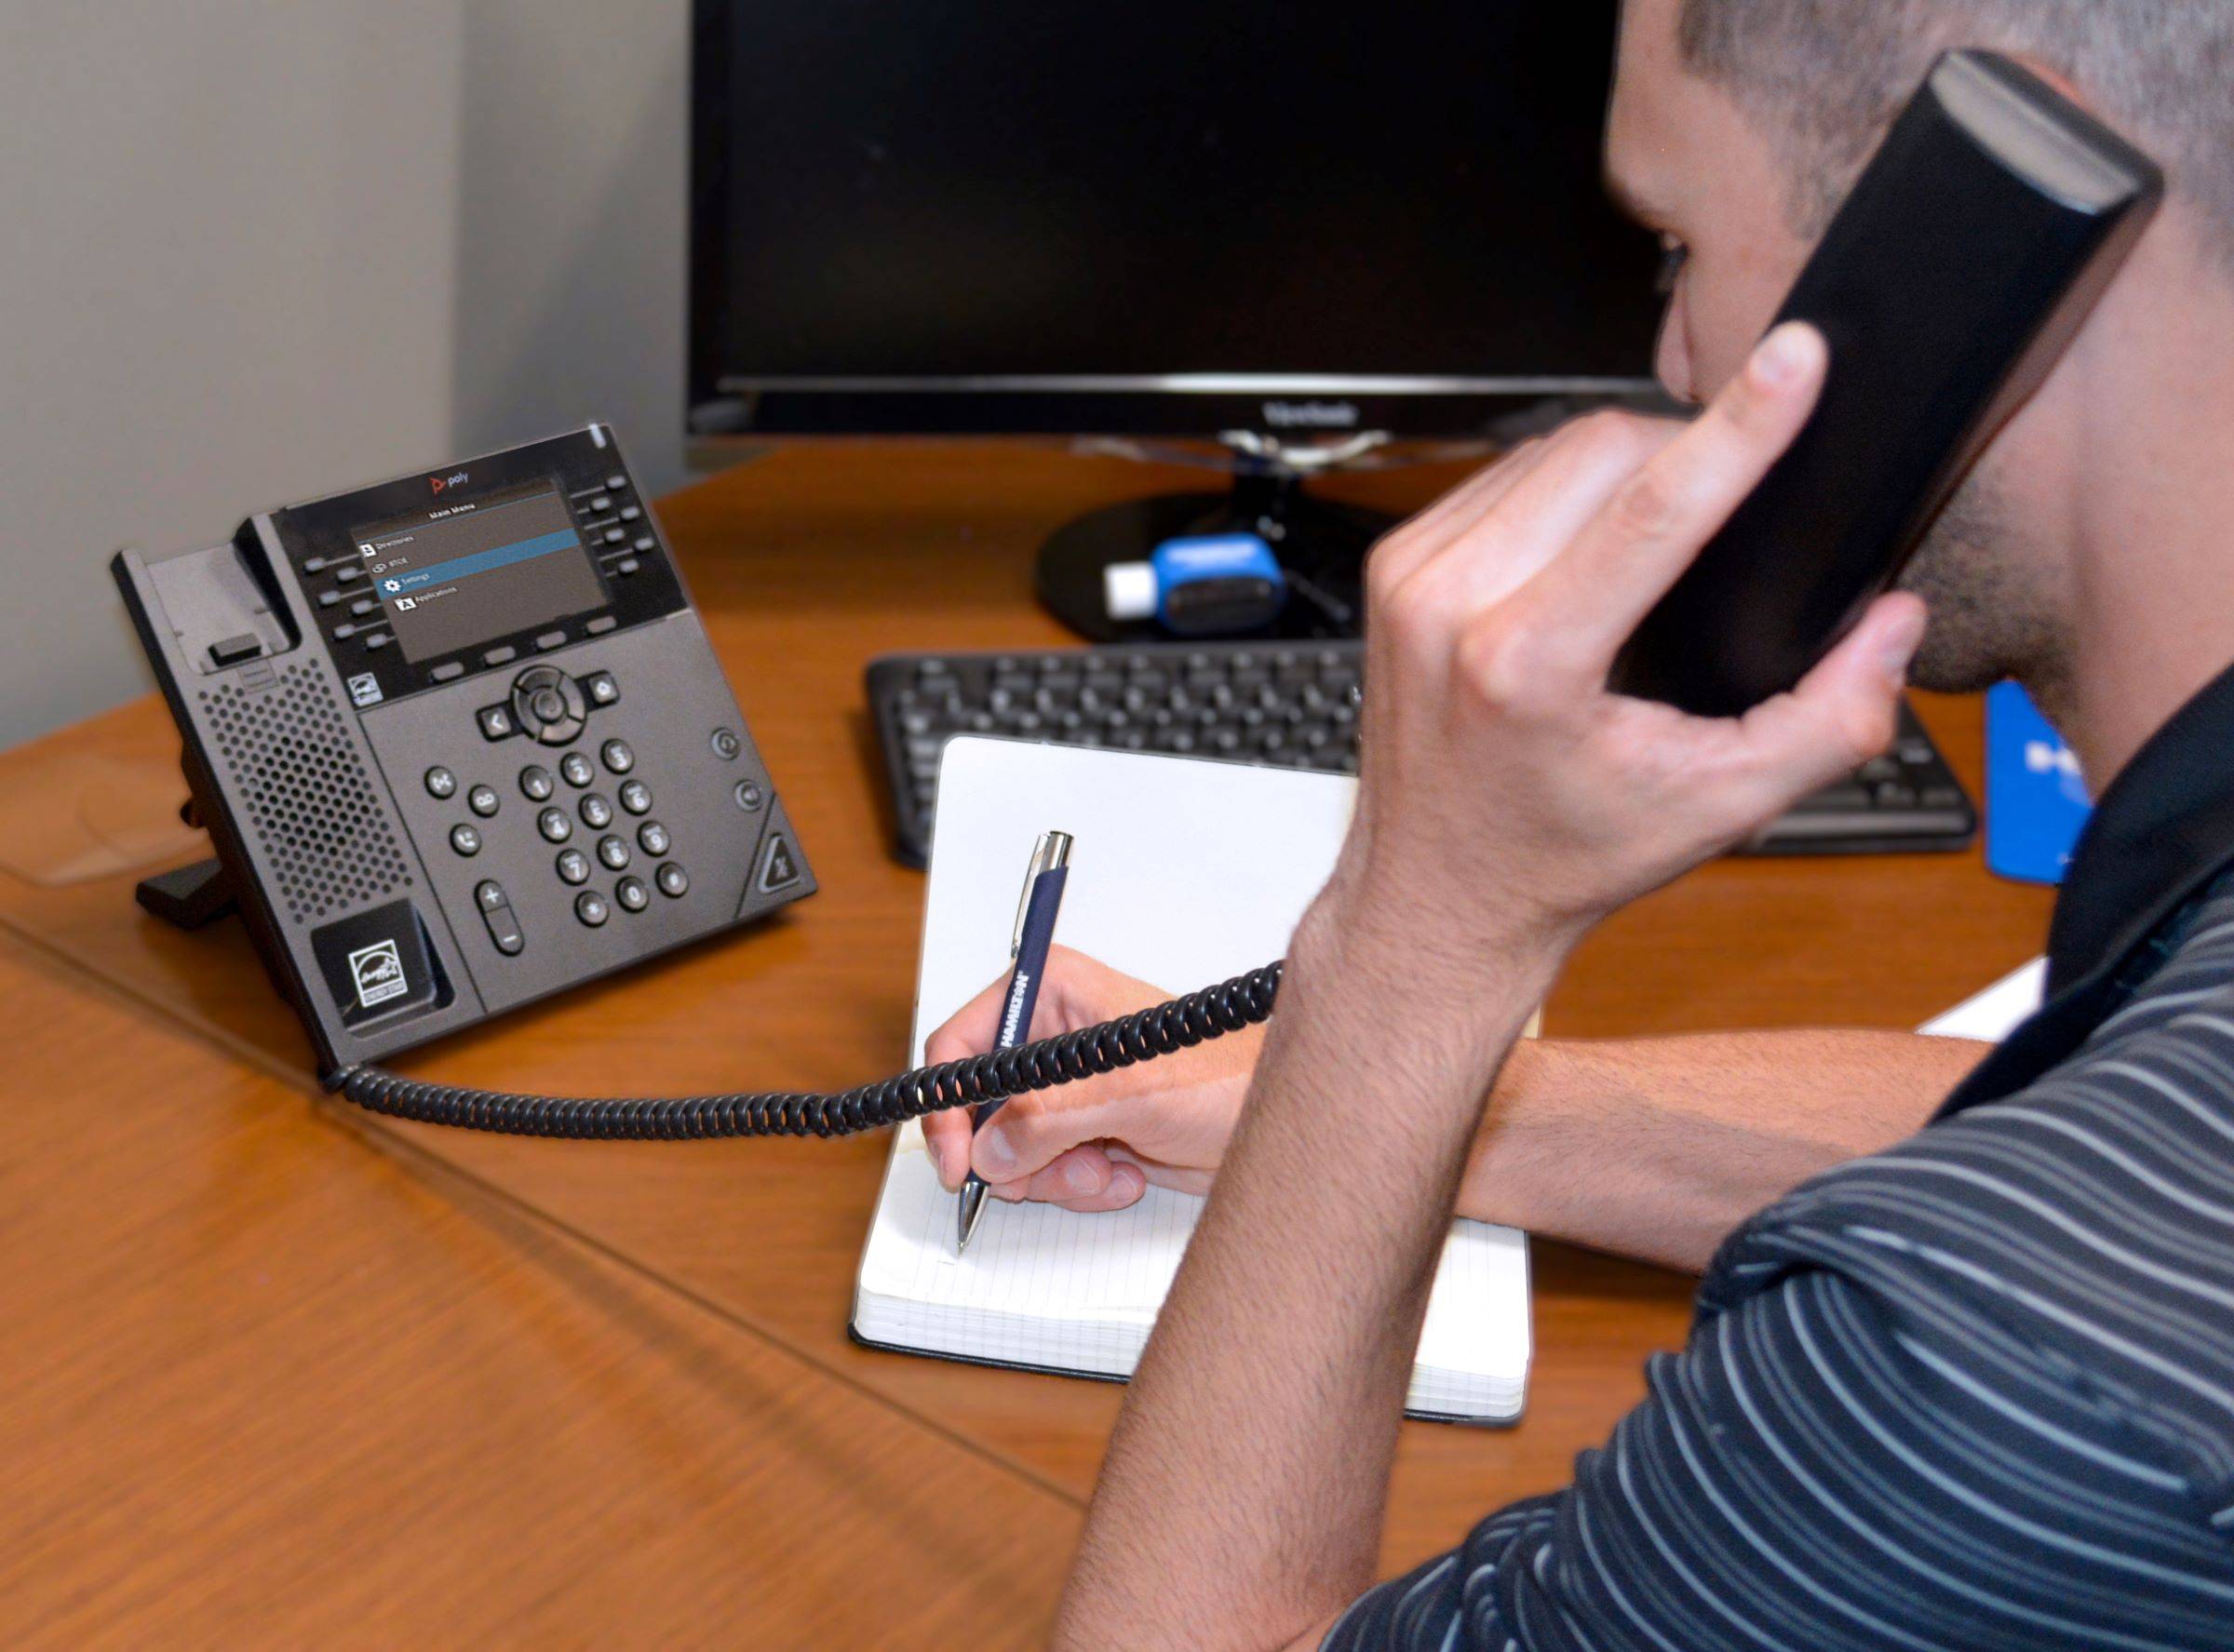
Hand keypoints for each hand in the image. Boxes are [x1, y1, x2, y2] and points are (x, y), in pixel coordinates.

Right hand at [920, 945, 1260, 1211]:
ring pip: (1011, 1151)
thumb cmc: (1228, 1077)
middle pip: (981, 1108)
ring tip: (1108, 1165)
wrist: (1274, 1120)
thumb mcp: (1130, 1090)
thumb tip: (990, 1148)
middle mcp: (1051, 1036)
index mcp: (1051, 992)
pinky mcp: (1085, 1129)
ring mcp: (1067, 1088)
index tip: (958, 1161)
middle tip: (1058, 1166)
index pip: (960, 1046)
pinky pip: (1047, 1172)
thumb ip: (1049, 1116)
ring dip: (1056, 1175)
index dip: (949, 1108)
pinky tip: (1126, 1170)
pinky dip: (1081, 1185)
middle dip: (1017, 1153)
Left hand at [1307, 323, 1926, 1004]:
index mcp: (1524, 666)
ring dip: (1625, 464)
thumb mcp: (1719, 808)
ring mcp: (1410, 578)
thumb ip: (1832, 720)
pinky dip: (1564, 487)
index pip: (1651, 509)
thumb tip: (1894, 625)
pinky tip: (1592, 536)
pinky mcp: (1395, 564)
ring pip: (1550, 447)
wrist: (1441, 893)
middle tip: (1736, 496)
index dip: (1739, 426)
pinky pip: (1502, 474)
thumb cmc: (1559, 855)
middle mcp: (1450, 607)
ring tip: (1665, 527)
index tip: (1797, 360)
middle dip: (1688, 451)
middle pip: (1603, 451)